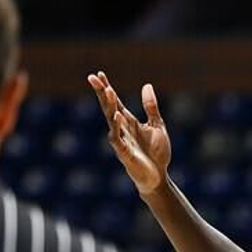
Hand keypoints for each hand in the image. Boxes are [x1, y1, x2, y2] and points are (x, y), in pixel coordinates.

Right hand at [87, 71, 171, 195]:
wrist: (159, 177)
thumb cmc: (157, 153)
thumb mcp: (157, 125)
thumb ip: (151, 107)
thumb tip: (147, 85)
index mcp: (128, 122)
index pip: (115, 102)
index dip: (107, 88)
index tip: (99, 74)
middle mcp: (122, 129)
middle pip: (108, 107)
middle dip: (102, 93)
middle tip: (93, 78)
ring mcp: (121, 141)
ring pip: (111, 120)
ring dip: (110, 106)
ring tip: (108, 90)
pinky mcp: (125, 154)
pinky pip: (118, 139)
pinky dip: (117, 127)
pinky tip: (117, 115)